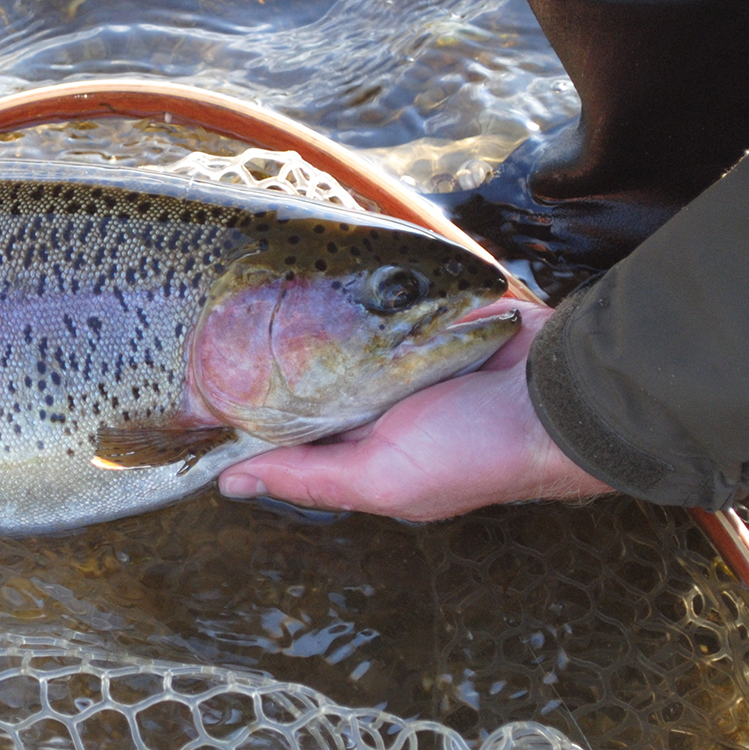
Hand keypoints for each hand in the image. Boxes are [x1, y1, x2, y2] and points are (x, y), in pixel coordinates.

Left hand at [216, 299, 612, 520]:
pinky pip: (374, 297)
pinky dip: (350, 285)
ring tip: (244, 287)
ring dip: (304, 313)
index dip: (242, 415)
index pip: (285, 433)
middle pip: (301, 379)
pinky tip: (308, 266)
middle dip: (262, 357)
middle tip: (207, 323)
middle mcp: (374, 404)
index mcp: (360, 448)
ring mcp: (397, 357)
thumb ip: (309, 478)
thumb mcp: (383, 478)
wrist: (559, 394)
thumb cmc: (474, 453)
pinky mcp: (420, 315)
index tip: (189, 388)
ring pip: (331, 332)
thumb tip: (229, 483)